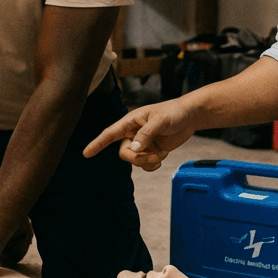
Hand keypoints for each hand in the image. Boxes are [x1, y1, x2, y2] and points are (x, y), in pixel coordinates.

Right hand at [82, 99, 196, 170]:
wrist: (190, 116)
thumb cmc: (174, 112)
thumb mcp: (161, 120)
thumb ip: (147, 133)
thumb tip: (134, 148)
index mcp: (131, 122)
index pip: (110, 133)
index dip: (97, 143)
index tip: (86, 153)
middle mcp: (133, 133)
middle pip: (125, 153)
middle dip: (138, 159)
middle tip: (154, 157)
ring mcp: (143, 143)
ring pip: (135, 160)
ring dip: (149, 161)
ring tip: (162, 153)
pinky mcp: (151, 150)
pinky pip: (145, 165)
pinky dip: (153, 164)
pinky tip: (163, 156)